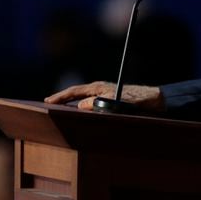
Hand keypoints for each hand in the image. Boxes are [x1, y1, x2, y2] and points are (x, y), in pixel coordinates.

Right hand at [45, 81, 164, 110]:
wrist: (153, 99)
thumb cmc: (135, 99)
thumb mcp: (115, 102)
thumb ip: (98, 104)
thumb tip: (79, 106)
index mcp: (98, 87)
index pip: (74, 91)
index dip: (60, 96)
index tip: (47, 100)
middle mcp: (100, 89)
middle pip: (77, 93)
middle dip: (62, 98)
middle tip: (48, 103)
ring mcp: (105, 93)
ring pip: (84, 98)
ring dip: (72, 102)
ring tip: (60, 108)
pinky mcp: (111, 100)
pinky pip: (92, 103)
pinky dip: (83, 106)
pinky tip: (80, 113)